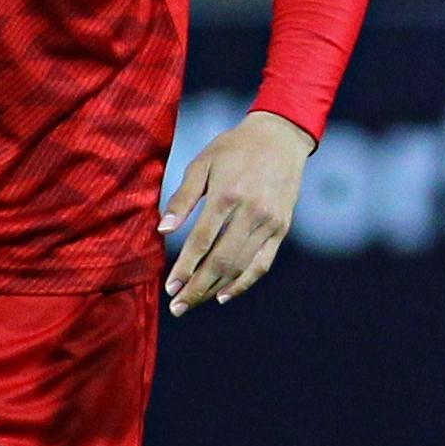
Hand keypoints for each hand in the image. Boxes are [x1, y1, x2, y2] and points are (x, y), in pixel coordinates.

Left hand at [160, 110, 314, 314]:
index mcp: (228, 195)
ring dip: (216, 289)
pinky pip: (262, 263)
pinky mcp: (282, 228)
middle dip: (197, 287)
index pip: (202, 241)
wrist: (280, 138)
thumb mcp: (202, 163)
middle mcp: (251, 212)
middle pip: (221, 261)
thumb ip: (182, 198)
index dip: (184, 268)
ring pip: (241, 266)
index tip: (169, 287)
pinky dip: (244, 282)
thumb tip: (162, 230)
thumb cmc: (234, 148)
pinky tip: (225, 294)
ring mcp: (270, 222)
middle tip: (177, 307)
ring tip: (195, 302)